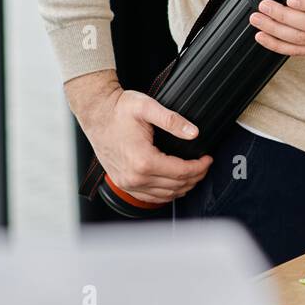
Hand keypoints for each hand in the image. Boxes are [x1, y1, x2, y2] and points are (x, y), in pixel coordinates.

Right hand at [65, 69, 212, 204]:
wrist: (96, 113)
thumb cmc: (118, 109)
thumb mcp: (147, 107)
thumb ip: (172, 120)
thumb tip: (193, 132)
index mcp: (143, 160)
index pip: (181, 172)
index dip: (199, 167)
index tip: (207, 159)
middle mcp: (134, 177)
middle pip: (176, 186)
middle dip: (195, 177)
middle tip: (204, 165)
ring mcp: (127, 183)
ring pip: (165, 195)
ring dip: (183, 187)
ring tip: (194, 174)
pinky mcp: (123, 183)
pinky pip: (150, 197)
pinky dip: (166, 194)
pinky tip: (175, 185)